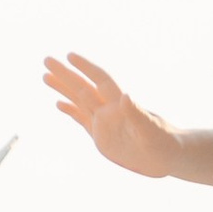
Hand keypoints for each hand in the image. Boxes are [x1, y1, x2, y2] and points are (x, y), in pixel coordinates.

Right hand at [44, 52, 182, 179]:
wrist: (166, 155)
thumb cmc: (163, 142)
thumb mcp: (151, 130)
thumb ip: (137, 114)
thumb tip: (125, 96)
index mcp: (120, 105)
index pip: (100, 80)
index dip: (86, 68)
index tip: (70, 56)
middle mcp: (109, 109)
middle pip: (83, 87)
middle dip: (65, 74)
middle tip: (47, 59)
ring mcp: (103, 122)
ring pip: (79, 100)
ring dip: (63, 88)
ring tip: (45, 76)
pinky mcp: (101, 136)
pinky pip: (82, 120)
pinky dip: (70, 111)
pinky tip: (59, 104)